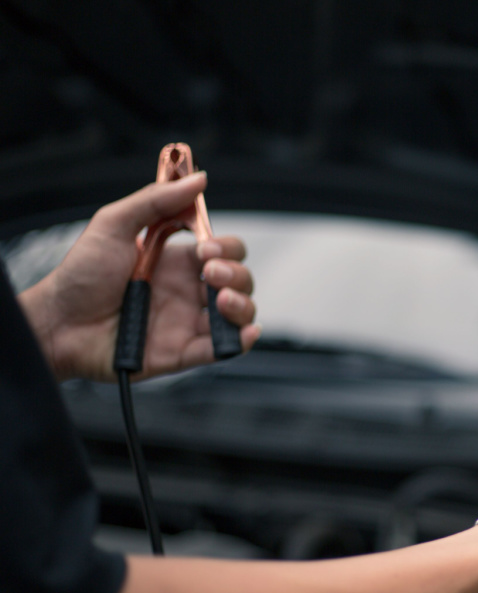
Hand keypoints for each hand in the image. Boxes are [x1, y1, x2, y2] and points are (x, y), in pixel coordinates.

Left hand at [18, 172, 259, 381]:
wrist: (58, 324)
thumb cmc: (79, 276)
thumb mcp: (113, 225)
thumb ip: (155, 200)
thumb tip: (197, 178)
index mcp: (177, 261)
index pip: (223, 250)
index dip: (225, 246)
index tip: (205, 245)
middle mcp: (188, 291)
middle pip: (238, 279)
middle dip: (235, 273)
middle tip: (209, 271)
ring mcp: (188, 322)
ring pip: (239, 313)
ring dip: (242, 303)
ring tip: (221, 299)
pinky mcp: (183, 351)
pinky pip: (223, 350)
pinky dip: (241, 341)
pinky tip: (243, 331)